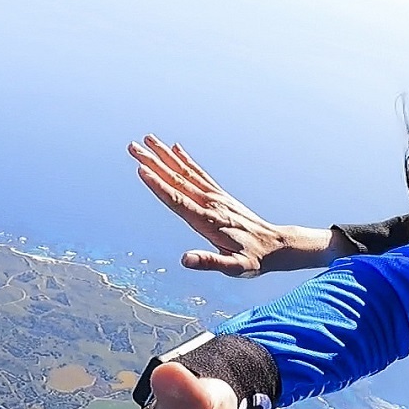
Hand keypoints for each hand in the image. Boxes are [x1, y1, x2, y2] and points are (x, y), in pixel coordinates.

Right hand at [128, 135, 347, 277]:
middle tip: (132, 147)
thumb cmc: (253, 260)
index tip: (141, 169)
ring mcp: (215, 197)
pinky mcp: (219, 195)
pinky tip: (175, 148)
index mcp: (208, 221)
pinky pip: (199, 173)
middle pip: (176, 180)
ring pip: (185, 172)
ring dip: (164, 156)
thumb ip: (210, 263)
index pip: (178, 200)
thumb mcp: (234, 268)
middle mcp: (210, 204)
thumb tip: (185, 260)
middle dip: (153, 163)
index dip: (158, 185)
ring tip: (147, 140)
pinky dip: (185, 159)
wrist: (275, 246)